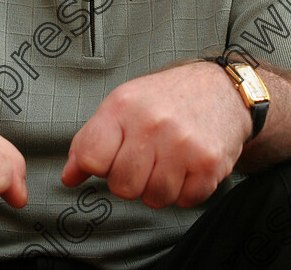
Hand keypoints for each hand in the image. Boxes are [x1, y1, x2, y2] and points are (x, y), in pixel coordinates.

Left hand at [61, 62, 248, 208]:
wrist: (221, 89)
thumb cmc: (164, 99)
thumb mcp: (121, 105)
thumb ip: (91, 140)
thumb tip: (69, 177)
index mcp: (123, 106)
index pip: (91, 158)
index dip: (97, 166)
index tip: (110, 158)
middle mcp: (152, 123)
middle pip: (122, 186)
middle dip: (130, 180)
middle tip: (144, 159)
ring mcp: (182, 144)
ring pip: (153, 198)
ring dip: (158, 188)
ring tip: (167, 161)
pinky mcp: (209, 163)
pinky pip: (184, 201)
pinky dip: (185, 191)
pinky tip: (187, 166)